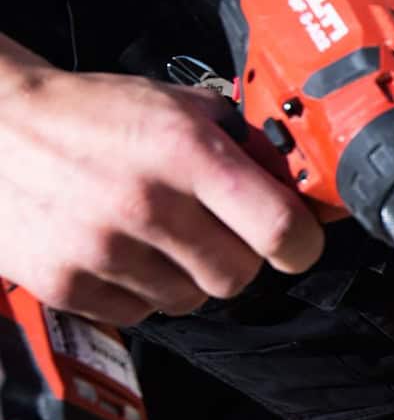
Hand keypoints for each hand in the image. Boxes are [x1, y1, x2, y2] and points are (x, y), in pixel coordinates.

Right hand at [0, 35, 323, 323]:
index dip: (301, 244)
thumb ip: (244, 144)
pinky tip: (120, 251)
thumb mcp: (177, 106)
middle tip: (214, 232)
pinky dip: (141, 291)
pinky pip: (141, 313)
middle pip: (239, 276)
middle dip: (238, 258)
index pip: (280, 229)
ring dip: (187, 276)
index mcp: (186, 151)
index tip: (296, 242)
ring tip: (156, 236)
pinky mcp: (66, 284)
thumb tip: (302, 186)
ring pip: (192, 300)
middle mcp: (147, 203)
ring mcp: (103, 249)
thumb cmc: (92, 116)